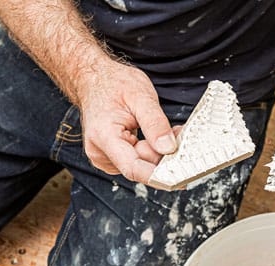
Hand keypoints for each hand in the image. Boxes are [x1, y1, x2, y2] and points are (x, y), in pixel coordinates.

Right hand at [75, 61, 176, 184]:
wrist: (95, 80)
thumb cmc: (114, 84)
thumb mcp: (141, 96)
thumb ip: (155, 123)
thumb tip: (168, 148)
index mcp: (104, 136)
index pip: (133, 168)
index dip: (158, 175)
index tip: (180, 175)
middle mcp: (100, 152)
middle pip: (139, 167)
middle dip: (162, 155)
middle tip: (176, 135)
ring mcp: (103, 157)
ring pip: (140, 165)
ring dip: (156, 152)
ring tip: (161, 131)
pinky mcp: (110, 158)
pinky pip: (136, 161)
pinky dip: (149, 151)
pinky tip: (151, 137)